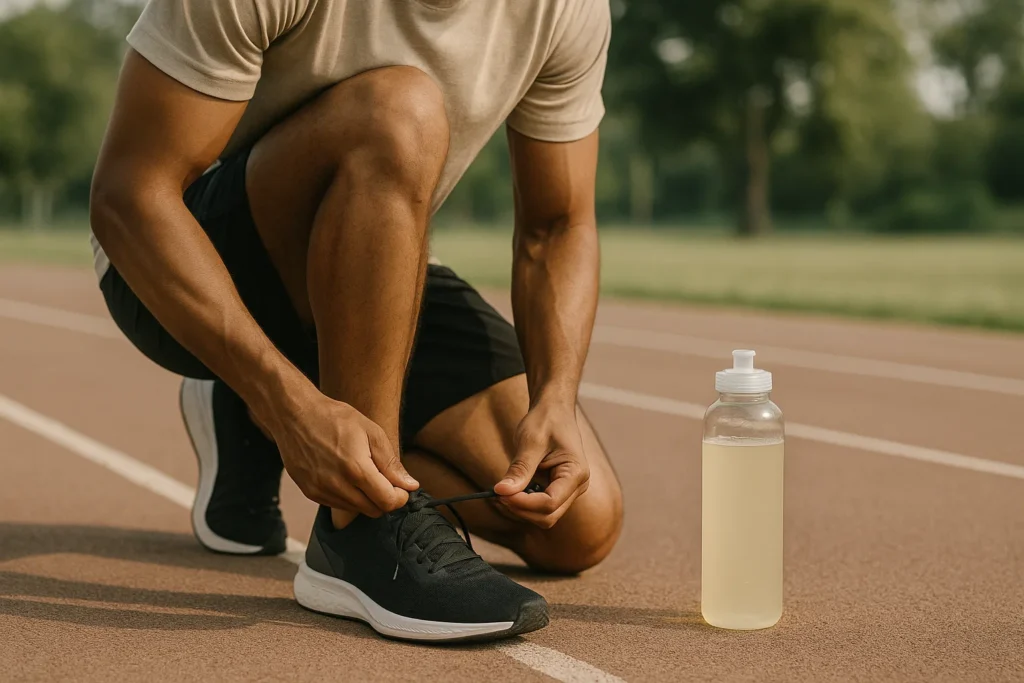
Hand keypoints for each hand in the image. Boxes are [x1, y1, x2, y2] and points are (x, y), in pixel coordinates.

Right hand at [263, 384, 418, 516]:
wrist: (295, 415)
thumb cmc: (335, 418)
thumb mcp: (371, 432)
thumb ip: (391, 462)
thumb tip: (410, 485)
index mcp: (356, 469)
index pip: (387, 502)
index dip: (400, 497)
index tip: (401, 487)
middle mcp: (337, 486)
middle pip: (374, 510)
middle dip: (385, 499)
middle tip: (385, 480)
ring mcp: (321, 491)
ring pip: (356, 510)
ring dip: (366, 498)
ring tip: (363, 473)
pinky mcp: (310, 493)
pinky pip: (338, 505)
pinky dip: (348, 497)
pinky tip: (346, 476)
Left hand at [493, 400, 589, 528]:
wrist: (554, 411)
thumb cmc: (546, 421)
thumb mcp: (530, 442)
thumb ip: (519, 469)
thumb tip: (502, 491)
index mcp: (576, 473)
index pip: (550, 503)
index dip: (524, 503)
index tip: (501, 493)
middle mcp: (577, 486)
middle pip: (548, 516)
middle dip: (522, 509)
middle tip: (499, 493)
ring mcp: (569, 490)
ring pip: (544, 516)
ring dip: (522, 509)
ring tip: (504, 489)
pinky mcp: (557, 490)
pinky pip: (540, 507)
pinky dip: (524, 503)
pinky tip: (512, 488)